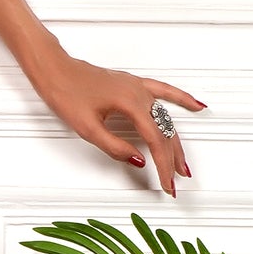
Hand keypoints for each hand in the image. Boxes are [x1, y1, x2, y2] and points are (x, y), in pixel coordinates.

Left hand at [28, 51, 204, 197]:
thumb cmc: (65, 92)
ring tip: (183, 162)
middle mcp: (140, 94)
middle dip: (172, 159)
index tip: (167, 184)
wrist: (54, 69)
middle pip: (165, 132)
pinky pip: (165, 92)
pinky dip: (182, 100)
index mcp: (131, 104)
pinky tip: (197, 106)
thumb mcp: (87, 128)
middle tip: (176, 181)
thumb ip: (114, 147)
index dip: (163, 166)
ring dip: (176, 140)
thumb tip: (138, 160)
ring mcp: (138, 88)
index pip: (155, 142)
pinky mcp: (133, 84)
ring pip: (166, 117)